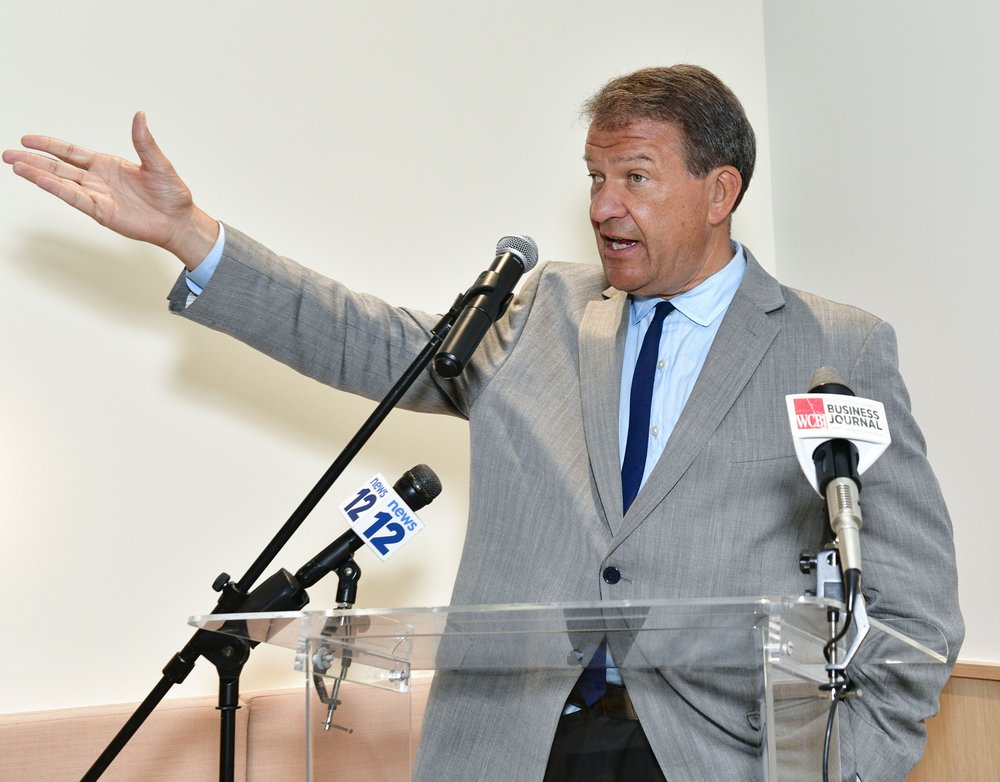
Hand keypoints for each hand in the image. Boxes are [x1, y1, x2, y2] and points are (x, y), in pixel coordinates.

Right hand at [3, 112, 217, 268]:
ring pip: (62, 183)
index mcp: (107, 164)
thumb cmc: (171, 195)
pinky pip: (76, 199)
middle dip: (34, 160)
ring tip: (16, 166)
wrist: (179, 221)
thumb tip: (140, 115)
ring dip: (39, 175)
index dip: (50, 145)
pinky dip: (58, 190)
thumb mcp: (158, 163)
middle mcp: (98, 180)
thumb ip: (144, 141)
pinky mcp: (102, 213)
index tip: (28, 138)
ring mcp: (98, 196)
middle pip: (59, 167)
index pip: (71, 152)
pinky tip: (40, 181)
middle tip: (9, 154)